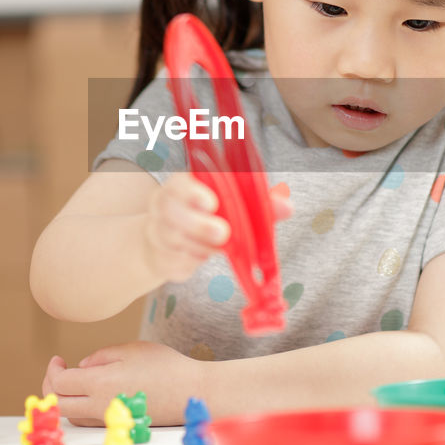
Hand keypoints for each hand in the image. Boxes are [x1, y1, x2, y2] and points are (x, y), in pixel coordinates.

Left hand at [41, 341, 208, 426]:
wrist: (192, 392)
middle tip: (58, 371)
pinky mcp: (119, 425)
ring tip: (71, 382)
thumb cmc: (164, 366)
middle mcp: (100, 406)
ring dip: (64, 399)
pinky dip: (79, 409)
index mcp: (99, 384)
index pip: (59, 383)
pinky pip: (88, 421)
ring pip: (72, 416)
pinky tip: (88, 395)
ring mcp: (109, 419)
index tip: (59, 359)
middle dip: (51, 387)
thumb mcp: (130, 349)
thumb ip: (100, 357)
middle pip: (59, 404)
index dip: (53, 370)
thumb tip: (81, 367)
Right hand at [142, 173, 291, 282]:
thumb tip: (287, 206)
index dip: (193, 191)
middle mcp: (164, 204)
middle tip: (222, 233)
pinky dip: (191, 262)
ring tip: (217, 246)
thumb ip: (259, 203)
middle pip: (172, 211)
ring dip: (200, 246)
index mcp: (183, 184)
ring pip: (175, 239)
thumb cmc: (206, 216)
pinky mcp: (160, 257)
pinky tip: (199, 256)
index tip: (211, 202)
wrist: (167, 242)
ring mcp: (158, 231)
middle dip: (198, 224)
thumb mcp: (232, 205)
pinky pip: (175, 262)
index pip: (181, 182)